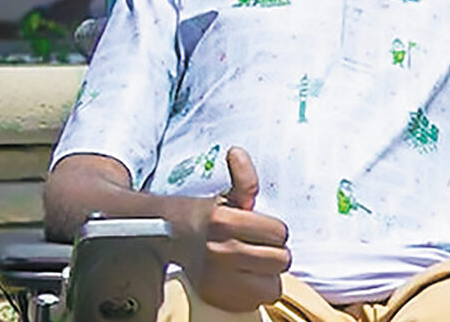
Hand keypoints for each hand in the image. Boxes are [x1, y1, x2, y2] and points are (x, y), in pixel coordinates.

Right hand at [173, 146, 290, 310]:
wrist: (168, 241)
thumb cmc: (204, 218)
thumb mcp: (226, 197)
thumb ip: (243, 178)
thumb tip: (237, 151)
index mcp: (225, 222)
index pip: (279, 233)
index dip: (274, 231)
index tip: (261, 231)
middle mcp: (221, 251)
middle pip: (280, 259)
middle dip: (273, 252)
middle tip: (257, 247)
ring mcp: (219, 278)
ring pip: (273, 281)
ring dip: (267, 273)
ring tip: (251, 263)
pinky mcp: (218, 297)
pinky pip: (261, 299)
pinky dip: (258, 290)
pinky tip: (245, 278)